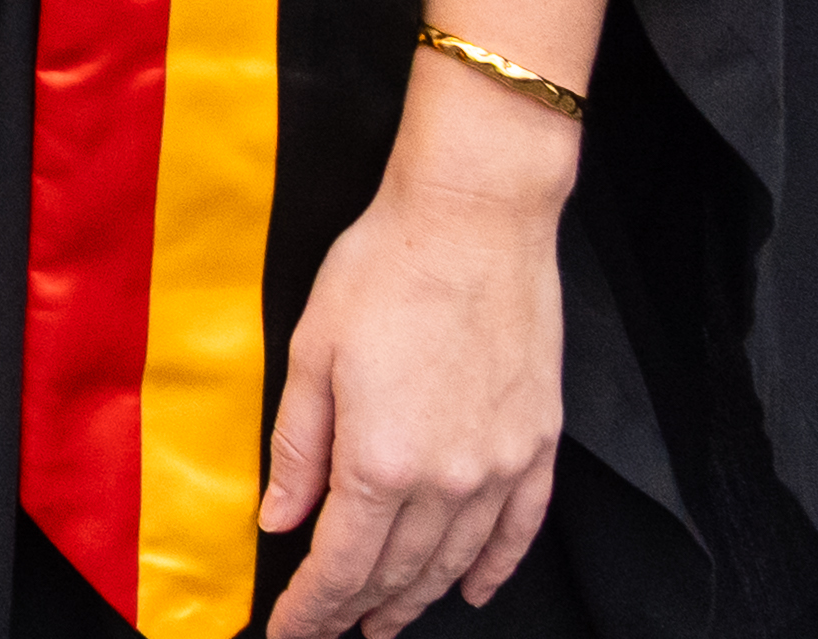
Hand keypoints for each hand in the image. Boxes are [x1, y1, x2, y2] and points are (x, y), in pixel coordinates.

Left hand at [261, 67, 573, 638]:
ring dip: (417, 598)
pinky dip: (493, 567)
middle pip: (397, 573)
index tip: (289, 631)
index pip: (340, 565)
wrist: (474, 220)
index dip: (311, 609)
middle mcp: (447, 480)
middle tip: (332, 629)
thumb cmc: (384, 270)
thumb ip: (297, 447)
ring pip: (454, 562)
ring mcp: (500, 467)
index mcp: (380, 461)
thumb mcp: (311, 354)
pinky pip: (519, 530)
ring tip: (388, 620)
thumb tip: (279, 519)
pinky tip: (471, 588)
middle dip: (358, 610)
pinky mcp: (537, 445)